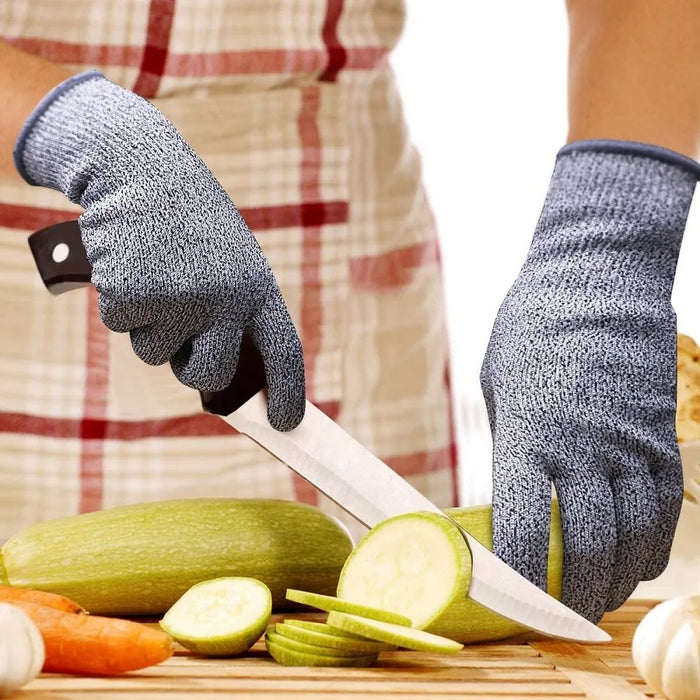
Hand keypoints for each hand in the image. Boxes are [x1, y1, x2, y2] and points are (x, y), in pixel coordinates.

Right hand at [14, 72, 303, 430]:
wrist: (140, 167)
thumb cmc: (188, 223)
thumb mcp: (229, 261)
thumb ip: (232, 314)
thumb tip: (220, 379)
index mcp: (258, 287)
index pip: (284, 352)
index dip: (289, 393)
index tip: (287, 424)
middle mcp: (226, 299)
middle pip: (210, 375)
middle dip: (193, 371)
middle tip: (183, 340)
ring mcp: (180, 299)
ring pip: (156, 353)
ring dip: (151, 325)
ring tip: (157, 272)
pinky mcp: (133, 295)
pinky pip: (123, 326)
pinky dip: (121, 304)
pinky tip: (131, 264)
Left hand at [480, 141, 698, 620]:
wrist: (597, 277)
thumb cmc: (532, 328)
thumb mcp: (502, 387)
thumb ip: (512, 448)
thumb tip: (512, 498)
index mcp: (529, 438)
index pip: (526, 532)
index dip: (520, 580)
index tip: (513, 600)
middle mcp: (582, 452)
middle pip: (585, 550)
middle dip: (571, 595)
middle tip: (558, 614)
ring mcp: (629, 446)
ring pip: (631, 539)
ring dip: (613, 580)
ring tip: (595, 599)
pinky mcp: (661, 437)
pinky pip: (663, 510)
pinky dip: (649, 546)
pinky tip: (633, 561)